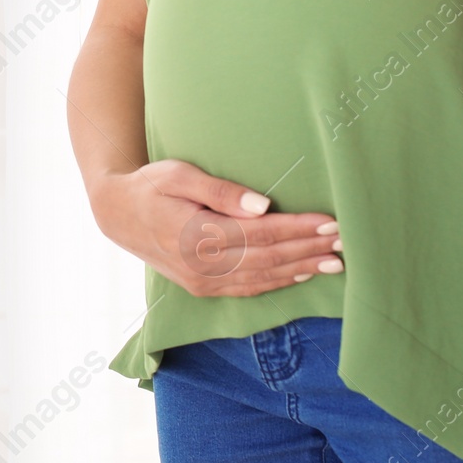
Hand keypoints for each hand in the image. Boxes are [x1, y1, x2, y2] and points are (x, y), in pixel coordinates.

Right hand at [90, 159, 342, 297]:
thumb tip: (261, 205)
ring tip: (335, 261)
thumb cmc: (151, 186)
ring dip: (301, 269)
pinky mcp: (203, 288)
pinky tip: (302, 274)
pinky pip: (248, 288)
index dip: (298, 230)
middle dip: (308, 249)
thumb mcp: (178, 174)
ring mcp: (202, 281)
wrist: (118, 216)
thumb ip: (219, 190)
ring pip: (262, 278)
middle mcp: (201, 265)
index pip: (260, 234)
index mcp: (196, 234)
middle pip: (267, 259)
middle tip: (344, 241)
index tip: (330, 222)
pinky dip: (279, 283)